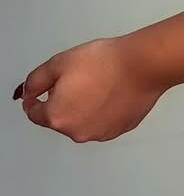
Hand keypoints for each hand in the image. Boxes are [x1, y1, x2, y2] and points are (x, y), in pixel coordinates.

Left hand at [14, 37, 167, 142]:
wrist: (142, 66)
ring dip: (84, 107)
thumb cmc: (106, 63)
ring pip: (82, 121)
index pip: (34, 113)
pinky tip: (112, 91)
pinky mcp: (119, 130)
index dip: (35, 99)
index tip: (42, 90)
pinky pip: (103, 121)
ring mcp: (100, 133)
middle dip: (64, 101)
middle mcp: (77, 132)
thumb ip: (35, 80)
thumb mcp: (59, 62)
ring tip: (99, 84)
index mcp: (57, 117)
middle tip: (79, 79)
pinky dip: (103, 110)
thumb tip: (28, 92)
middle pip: (60, 118)